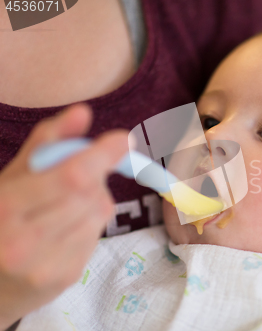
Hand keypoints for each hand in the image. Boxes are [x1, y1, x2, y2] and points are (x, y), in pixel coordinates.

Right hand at [0, 104, 128, 327]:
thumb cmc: (1, 218)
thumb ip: (47, 142)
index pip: (70, 176)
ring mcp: (45, 264)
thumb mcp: (13, 176)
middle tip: (77, 174)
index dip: (102, 155)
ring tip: (64, 205)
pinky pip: (97, 233)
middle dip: (93, 175)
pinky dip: (91, 221)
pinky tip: (67, 227)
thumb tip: (83, 111)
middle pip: (90, 193)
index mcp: (5, 206)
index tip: (123, 138)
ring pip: (100, 212)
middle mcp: (22, 240)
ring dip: (94, 198)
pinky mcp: (65, 277)